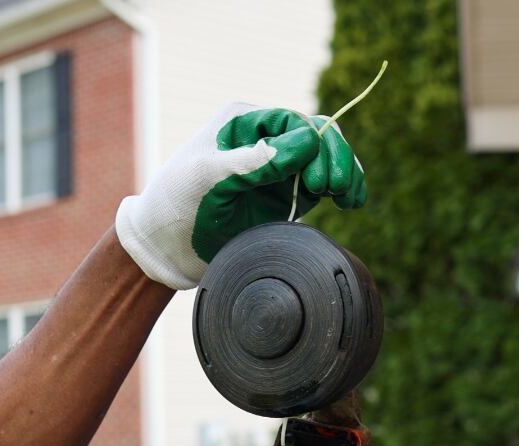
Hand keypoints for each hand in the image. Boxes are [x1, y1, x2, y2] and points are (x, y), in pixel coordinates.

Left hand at [116, 103, 367, 288]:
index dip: (316, 147)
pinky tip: (353, 201)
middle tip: (336, 190)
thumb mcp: (209, 179)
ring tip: (351, 198)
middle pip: (318, 138)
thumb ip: (253, 161)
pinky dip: (342, 190)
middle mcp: (264, 140)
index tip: (319, 181)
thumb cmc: (177, 205)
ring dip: (344, 173)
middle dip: (334, 160)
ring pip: (326, 160)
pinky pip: (323, 186)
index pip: (296, 123)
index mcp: (243, 122)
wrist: (165, 248)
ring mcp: (278, 169)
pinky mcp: (286, 196)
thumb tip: (306, 141)